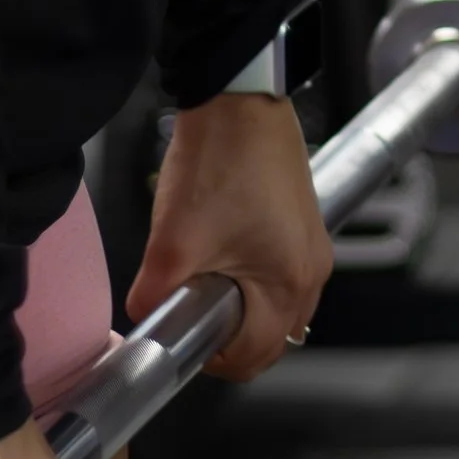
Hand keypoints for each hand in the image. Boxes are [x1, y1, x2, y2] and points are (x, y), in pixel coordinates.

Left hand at [128, 94, 332, 379]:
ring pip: (277, 307)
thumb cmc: (220, 163)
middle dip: (229, 336)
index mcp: (291, 283)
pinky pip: (280, 274)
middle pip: (272, 336)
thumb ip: (153, 297)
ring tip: (203, 279)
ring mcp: (312, 245)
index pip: (256, 357)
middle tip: (188, 312)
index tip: (182, 340)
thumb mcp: (172, 242)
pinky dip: (253, 279)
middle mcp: (313, 270)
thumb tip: (145, 323)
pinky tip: (222, 253)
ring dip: (242, 307)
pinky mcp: (304, 225)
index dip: (213, 359)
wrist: (239, 99)